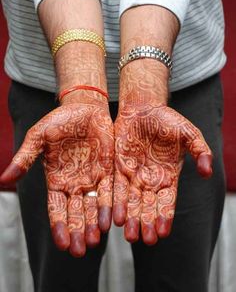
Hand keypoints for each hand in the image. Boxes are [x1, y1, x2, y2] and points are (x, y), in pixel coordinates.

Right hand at [0, 101, 113, 256]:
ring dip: (94, 223)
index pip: (56, 208)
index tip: (63, 244)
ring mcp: (92, 177)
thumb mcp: (38, 137)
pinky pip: (110, 191)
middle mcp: (74, 183)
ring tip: (96, 240)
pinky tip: (111, 220)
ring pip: (93, 206)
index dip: (59, 226)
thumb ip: (25, 158)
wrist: (84, 107)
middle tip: (81, 250)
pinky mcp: (108, 169)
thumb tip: (4, 179)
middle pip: (76, 213)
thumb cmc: (59, 121)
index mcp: (56, 179)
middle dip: (78, 231)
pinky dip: (110, 205)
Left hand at [113, 103, 211, 244]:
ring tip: (129, 236)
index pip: (167, 200)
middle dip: (147, 223)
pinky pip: (115, 188)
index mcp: (168, 176)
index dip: (165, 215)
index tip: (163, 231)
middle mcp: (150, 180)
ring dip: (130, 218)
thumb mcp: (188, 133)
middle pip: (148, 206)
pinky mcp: (118, 169)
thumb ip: (200, 151)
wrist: (143, 109)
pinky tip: (114, 216)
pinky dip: (115, 202)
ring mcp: (133, 176)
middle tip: (146, 240)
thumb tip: (207, 172)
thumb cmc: (168, 121)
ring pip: (131, 202)